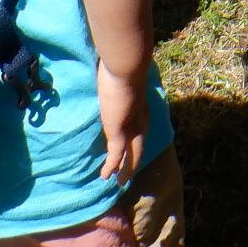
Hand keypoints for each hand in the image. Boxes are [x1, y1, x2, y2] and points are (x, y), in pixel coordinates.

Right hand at [95, 61, 149, 182]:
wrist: (127, 65)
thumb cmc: (122, 65)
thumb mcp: (122, 76)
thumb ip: (120, 81)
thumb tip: (114, 75)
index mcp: (141, 107)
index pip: (140, 129)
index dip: (136, 141)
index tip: (130, 149)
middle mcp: (140, 120)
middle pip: (139, 146)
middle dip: (134, 161)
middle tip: (127, 174)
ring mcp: (131, 127)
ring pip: (131, 155)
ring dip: (125, 169)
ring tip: (119, 182)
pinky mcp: (119, 132)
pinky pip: (115, 155)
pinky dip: (111, 167)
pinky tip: (105, 177)